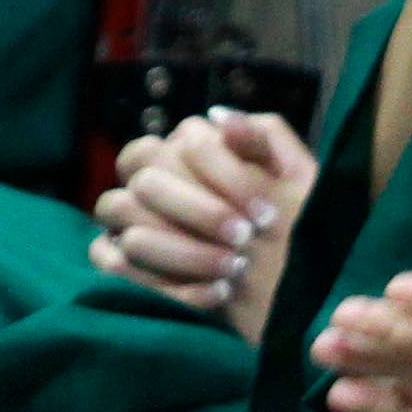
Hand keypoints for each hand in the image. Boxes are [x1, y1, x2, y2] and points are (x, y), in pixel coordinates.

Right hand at [88, 110, 314, 331]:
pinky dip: (160, 282)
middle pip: (147, 180)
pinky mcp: (121, 262)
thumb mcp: (300, 181)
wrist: (301, 293)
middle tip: (246, 239)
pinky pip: (110, 260)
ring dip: (183, 249)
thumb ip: (267, 138)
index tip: (266, 212)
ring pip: (122, 214)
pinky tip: (212, 295)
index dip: (221, 175)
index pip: (181, 144)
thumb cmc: (299, 227)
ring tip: (234, 270)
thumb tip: (220, 116)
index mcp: (190, 150)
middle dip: (200, 213)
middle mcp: (153, 180)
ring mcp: (129, 218)